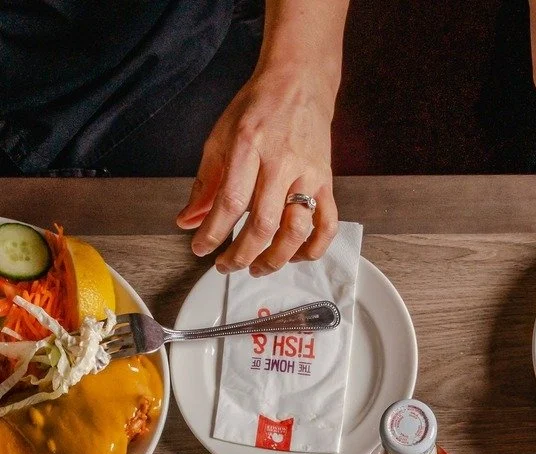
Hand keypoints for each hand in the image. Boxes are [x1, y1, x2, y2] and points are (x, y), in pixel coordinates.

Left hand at [177, 65, 338, 274]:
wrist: (299, 85)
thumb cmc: (258, 109)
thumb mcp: (221, 137)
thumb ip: (205, 183)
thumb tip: (189, 221)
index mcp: (249, 146)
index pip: (230, 201)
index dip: (213, 232)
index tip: (200, 249)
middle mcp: (281, 163)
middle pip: (263, 224)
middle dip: (241, 254)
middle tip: (225, 266)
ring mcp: (308, 175)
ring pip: (296, 230)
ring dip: (276, 258)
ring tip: (257, 268)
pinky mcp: (327, 183)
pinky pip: (327, 225)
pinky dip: (313, 248)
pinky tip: (294, 256)